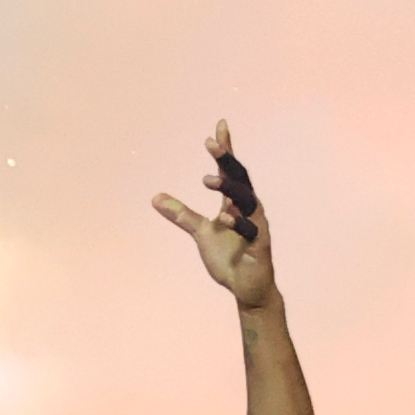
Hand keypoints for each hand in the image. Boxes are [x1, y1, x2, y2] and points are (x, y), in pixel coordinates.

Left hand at [153, 132, 279, 310]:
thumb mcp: (200, 233)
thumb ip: (182, 215)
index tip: (219, 126)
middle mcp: (248, 210)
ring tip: (208, 180)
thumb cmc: (229, 258)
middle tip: (212, 142)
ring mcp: (256, 227)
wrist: (247, 288)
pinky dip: (238, 224)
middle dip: (227, 159)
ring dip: (229, 189)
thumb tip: (155, 197)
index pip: (230, 171)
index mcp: (235, 203)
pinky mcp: (259, 246)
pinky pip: (251, 231)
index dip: (225, 150)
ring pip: (246, 201)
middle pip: (239, 178)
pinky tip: (224, 217)